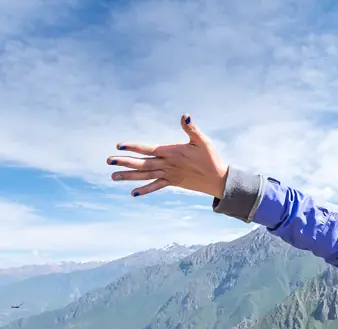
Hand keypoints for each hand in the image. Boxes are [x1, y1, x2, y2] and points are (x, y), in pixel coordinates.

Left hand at [108, 115, 228, 196]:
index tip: (119, 145)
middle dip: (125, 162)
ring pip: (146, 175)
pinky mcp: (173, 182)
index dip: (134, 147)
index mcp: (172, 152)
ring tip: (113, 176)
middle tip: (108, 161)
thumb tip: (185, 116)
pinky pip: (156, 186)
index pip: (149, 149)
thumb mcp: (203, 141)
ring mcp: (169, 175)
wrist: (218, 180)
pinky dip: (145, 190)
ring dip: (129, 176)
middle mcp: (168, 165)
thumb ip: (191, 129)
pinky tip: (133, 193)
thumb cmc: (211, 158)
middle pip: (142, 163)